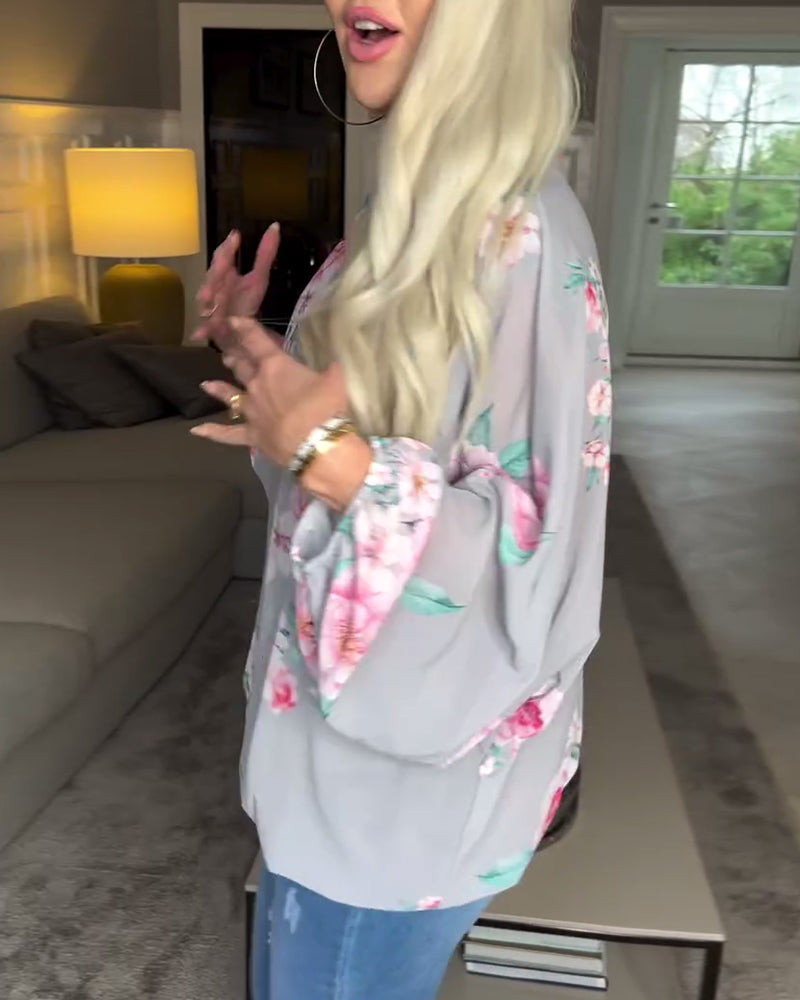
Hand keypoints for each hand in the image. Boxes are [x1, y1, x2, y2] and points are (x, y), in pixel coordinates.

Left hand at [190, 318, 370, 509]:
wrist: (318, 445)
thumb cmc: (327, 407)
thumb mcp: (335, 380)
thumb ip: (330, 370)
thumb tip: (333, 365)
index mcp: (276, 366)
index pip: (256, 341)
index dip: (244, 328)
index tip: (233, 320)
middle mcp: (257, 385)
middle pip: (242, 367)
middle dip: (235, 358)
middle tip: (227, 353)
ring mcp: (251, 411)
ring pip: (230, 396)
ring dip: (219, 389)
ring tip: (207, 384)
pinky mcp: (251, 436)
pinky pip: (228, 434)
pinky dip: (213, 433)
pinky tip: (196, 432)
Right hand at [193, 224, 280, 354]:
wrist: (240, 332)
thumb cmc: (246, 302)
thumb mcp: (258, 278)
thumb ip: (265, 254)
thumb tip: (275, 226)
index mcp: (225, 275)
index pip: (223, 256)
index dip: (228, 247)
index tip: (236, 236)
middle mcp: (215, 290)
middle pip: (213, 277)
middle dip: (217, 270)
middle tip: (224, 262)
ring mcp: (212, 309)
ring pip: (206, 301)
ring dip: (207, 298)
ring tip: (207, 296)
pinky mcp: (212, 329)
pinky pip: (206, 329)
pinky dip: (203, 331)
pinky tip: (201, 334)